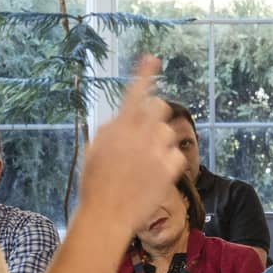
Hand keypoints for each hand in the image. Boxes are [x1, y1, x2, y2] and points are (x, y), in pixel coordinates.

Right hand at [74, 58, 185, 234]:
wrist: (107, 215)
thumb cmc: (96, 183)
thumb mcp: (95, 148)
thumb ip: (113, 128)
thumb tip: (125, 116)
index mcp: (119, 126)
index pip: (135, 93)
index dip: (144, 74)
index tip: (153, 58)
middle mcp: (140, 133)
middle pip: (159, 107)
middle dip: (155, 115)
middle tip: (146, 133)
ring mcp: (157, 150)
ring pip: (168, 132)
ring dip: (161, 141)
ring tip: (146, 162)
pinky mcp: (170, 168)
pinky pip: (177, 155)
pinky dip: (169, 162)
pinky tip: (155, 175)